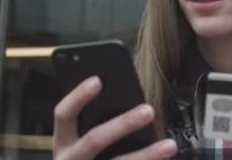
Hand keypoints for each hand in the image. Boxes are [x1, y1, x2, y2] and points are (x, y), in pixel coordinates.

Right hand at [53, 76, 176, 158]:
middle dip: (123, 124)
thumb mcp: (80, 143)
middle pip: (94, 140)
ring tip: (169, 145)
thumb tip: (127, 104)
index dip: (78, 96)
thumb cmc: (84, 159)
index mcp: (63, 142)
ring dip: (146, 155)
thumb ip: (95, 123)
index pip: (63, 114)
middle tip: (148, 111)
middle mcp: (70, 159)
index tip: (97, 80)